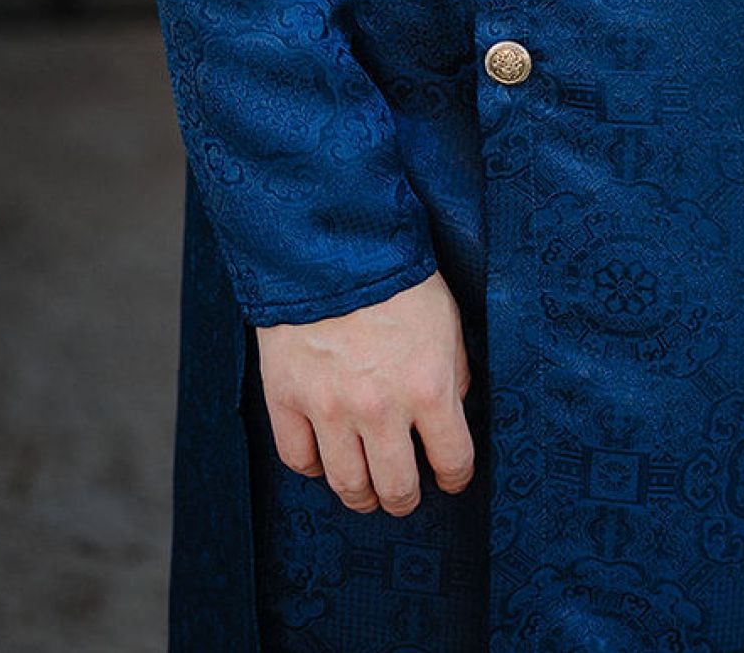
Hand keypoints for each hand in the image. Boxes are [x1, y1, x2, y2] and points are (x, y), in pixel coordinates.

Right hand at [256, 270, 472, 516]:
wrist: (332, 244)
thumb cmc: (398, 276)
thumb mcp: (446, 318)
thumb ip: (453, 369)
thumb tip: (451, 409)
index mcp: (428, 387)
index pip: (452, 460)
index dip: (456, 477)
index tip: (451, 478)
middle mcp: (380, 409)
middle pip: (396, 488)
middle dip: (405, 499)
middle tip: (404, 495)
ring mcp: (329, 408)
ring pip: (347, 484)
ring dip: (361, 496)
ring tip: (366, 492)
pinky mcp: (287, 399)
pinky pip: (298, 458)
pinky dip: (313, 465)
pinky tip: (324, 456)